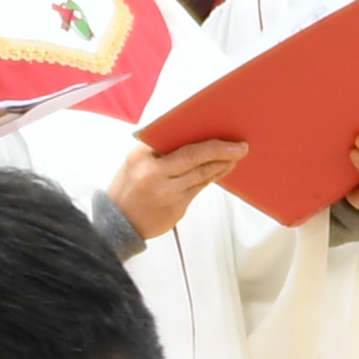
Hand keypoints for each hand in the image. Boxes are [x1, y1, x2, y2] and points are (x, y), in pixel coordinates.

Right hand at [111, 135, 245, 241]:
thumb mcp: (136, 161)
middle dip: (223, 152)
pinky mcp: (176, 210)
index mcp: (142, 157)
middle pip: (196, 160)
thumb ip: (160, 150)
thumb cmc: (127, 188)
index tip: (224, 137)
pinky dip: (210, 179)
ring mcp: (167, 195)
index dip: (208, 142)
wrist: (118, 222)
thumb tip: (194, 137)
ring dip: (221, 166)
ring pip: (202, 176)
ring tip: (234, 158)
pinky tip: (219, 172)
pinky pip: (199, 190)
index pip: (182, 146)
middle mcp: (154, 176)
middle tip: (240, 147)